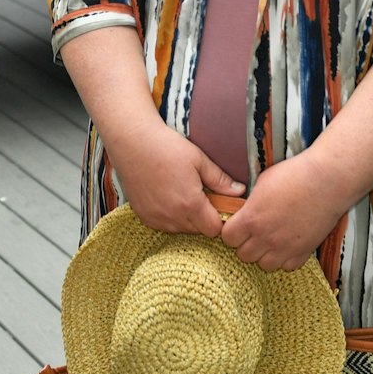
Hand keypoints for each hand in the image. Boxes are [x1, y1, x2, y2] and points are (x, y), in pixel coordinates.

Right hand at [101, 119, 241, 237]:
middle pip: (198, 231)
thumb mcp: (199, 159)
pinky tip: (166, 196)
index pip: (214, 230)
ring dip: (185, 218)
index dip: (219, 218)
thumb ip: (220, 180)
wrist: (132, 142)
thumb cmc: (166, 147)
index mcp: (191, 204)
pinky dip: (169, 217)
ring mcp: (156, 218)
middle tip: (199, 194)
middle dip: (203, 217)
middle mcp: (173, 217)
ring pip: (180, 229)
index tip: (217, 204)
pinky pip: (164, 225)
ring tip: (181, 193)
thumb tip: (240, 191)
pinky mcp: (144, 216)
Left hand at [221, 150, 349, 270]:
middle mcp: (266, 238)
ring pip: (264, 265)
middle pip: (244, 255)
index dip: (232, 231)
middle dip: (246, 244)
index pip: (228, 239)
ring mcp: (285, 248)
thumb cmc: (294, 175)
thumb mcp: (262, 183)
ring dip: (265, 255)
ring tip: (271, 240)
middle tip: (255, 233)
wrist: (327, 181)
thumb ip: (251, 204)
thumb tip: (246, 211)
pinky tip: (288, 243)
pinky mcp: (304, 252)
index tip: (238, 226)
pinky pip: (287, 267)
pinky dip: (286, 258)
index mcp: (251, 219)